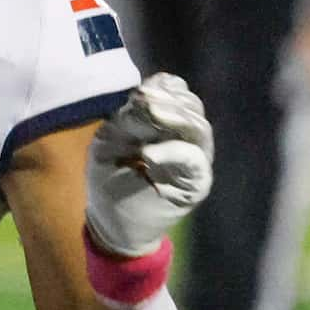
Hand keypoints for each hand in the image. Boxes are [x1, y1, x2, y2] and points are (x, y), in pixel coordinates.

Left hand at [86, 72, 212, 257]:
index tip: (141, 88)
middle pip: (191, 107)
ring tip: (151, 113)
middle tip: (143, 97)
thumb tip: (144, 94)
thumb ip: (126, 118)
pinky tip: (150, 153)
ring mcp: (194, 159)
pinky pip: (194, 160)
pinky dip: (174, 152)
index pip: (176, 94)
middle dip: (168, 99)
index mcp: (167, 123)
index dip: (162, 87)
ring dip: (174, 118)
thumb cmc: (110, 177)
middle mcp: (186, 138)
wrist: (112, 221)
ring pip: (199, 128)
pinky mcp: (196, 182)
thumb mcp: (110, 141)